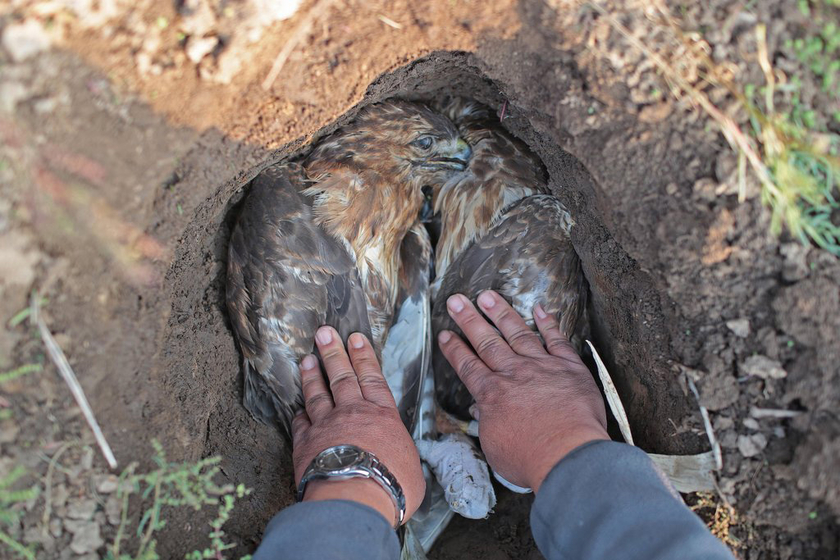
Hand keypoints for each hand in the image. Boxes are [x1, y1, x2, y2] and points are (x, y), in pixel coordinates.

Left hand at [291, 326, 424, 525]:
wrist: (354, 498)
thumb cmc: (390, 487)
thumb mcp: (412, 470)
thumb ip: (402, 457)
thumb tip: (402, 462)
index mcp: (382, 417)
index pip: (372, 379)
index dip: (363, 357)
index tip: (355, 339)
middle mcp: (353, 414)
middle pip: (342, 377)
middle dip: (333, 352)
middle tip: (324, 333)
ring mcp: (327, 426)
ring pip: (318, 394)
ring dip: (312, 376)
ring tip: (307, 360)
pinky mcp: (306, 443)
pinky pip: (301, 423)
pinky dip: (299, 414)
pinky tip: (297, 409)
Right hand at [437, 290, 608, 491]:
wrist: (568, 455)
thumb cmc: (530, 459)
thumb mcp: (495, 446)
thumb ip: (488, 424)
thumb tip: (483, 412)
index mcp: (492, 394)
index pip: (468, 366)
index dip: (455, 349)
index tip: (445, 334)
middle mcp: (513, 374)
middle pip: (486, 341)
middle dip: (469, 319)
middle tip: (456, 301)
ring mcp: (541, 367)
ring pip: (517, 333)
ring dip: (501, 313)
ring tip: (488, 296)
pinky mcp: (569, 368)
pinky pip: (557, 340)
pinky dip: (548, 323)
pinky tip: (540, 309)